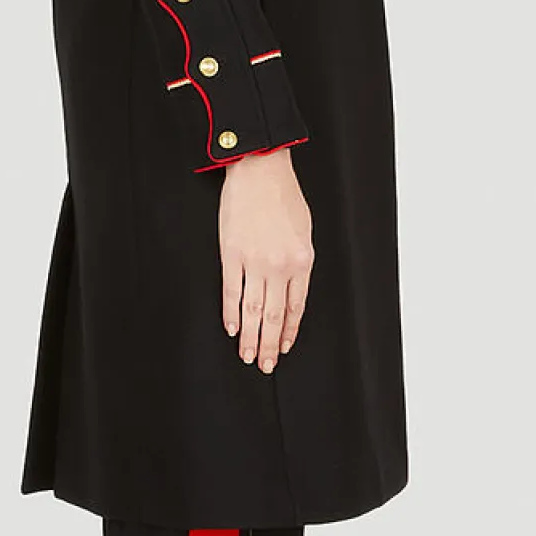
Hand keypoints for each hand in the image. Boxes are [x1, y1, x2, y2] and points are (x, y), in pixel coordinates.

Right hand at [218, 147, 313, 371]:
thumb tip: (292, 285)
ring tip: (248, 356)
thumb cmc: (284, 195)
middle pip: (275, 316)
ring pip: (254, 310)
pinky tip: (233, 329)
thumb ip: (299, 260)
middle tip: (266, 366)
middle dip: (271, 345)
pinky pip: (232, 292)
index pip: (296, 307)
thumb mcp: (304, 230)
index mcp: (302, 261)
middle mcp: (280, 266)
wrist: (260, 170)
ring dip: (251, 337)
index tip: (285, 348)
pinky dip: (232, 314)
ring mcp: (254, 262)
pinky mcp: (231, 255)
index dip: (290, 331)